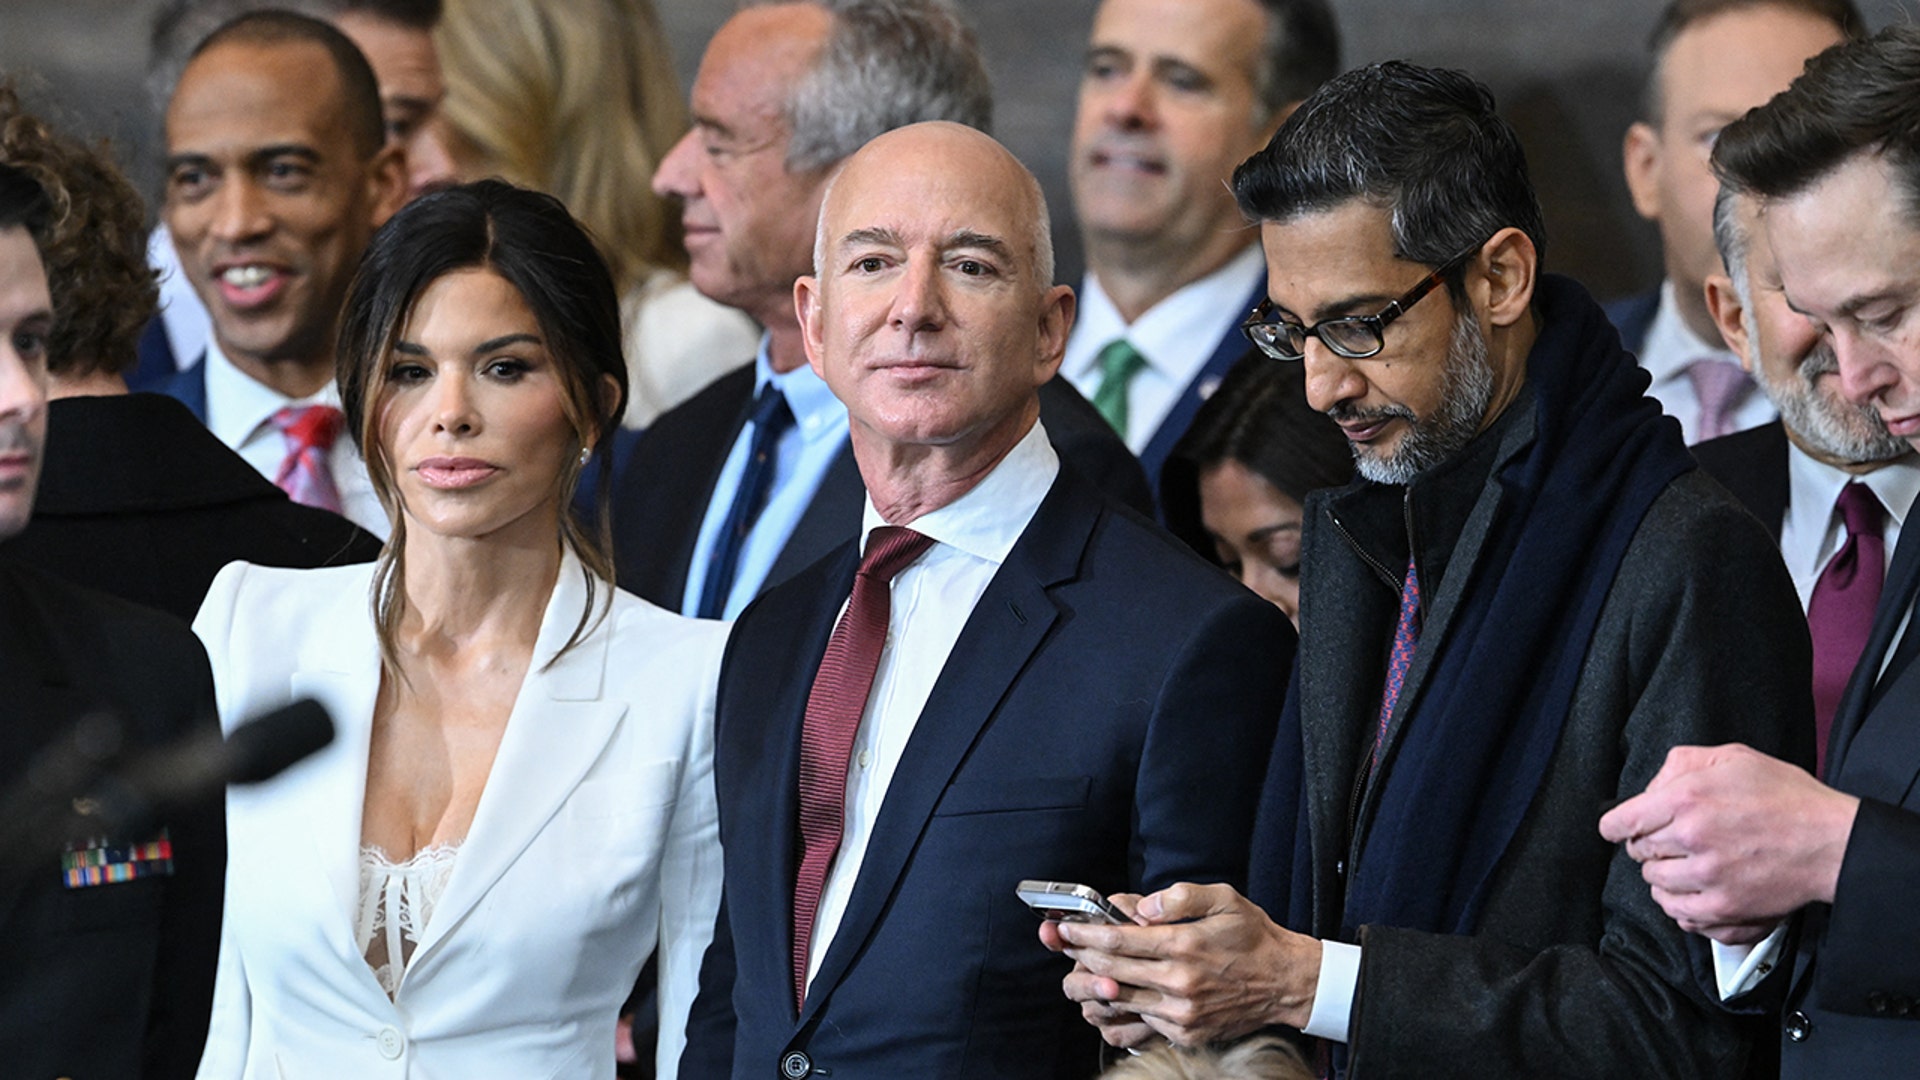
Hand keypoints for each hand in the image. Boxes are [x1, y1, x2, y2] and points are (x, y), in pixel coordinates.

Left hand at [1047, 882, 1319, 1044]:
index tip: (1066, 927)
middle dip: (1080, 957)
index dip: (1085, 934)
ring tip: (1082, 969)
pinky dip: (1124, 1008)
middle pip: (1111, 973)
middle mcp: (1179, 982)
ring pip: (1122, 1000)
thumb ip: (1179, 897)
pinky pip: (1143, 1021)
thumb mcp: (1223, 898)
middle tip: (1063, 945)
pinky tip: (1115, 994)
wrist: (1285, 982)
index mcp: (1184, 945)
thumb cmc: (1252, 936)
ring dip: (1096, 985)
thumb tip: (1139, 907)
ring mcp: (1182, 1013)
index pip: (1118, 941)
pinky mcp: (1186, 1033)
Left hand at [1599, 744, 1859, 942]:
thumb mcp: (1733, 759)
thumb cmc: (1787, 797)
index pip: (1622, 821)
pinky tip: (1692, 889)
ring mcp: (1706, 877)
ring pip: (1654, 883)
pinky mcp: (1723, 908)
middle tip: (1670, 841)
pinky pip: (1677, 913)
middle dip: (1647, 845)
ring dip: (1663, 874)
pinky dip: (1677, 903)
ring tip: (1685, 864)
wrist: (1831, 842)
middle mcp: (1691, 838)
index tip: (1616, 829)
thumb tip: (1650, 789)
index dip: (1615, 826)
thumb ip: (1682, 764)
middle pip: (1638, 851)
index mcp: (1687, 798)